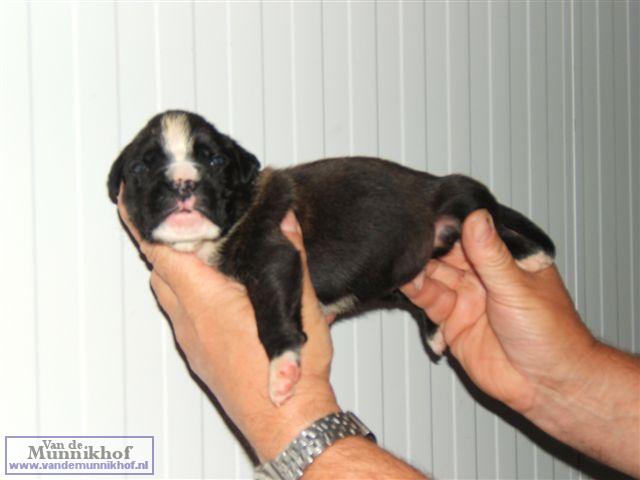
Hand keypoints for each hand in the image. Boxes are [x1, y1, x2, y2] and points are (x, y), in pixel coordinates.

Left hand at [117, 186, 338, 460]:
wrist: (290, 422)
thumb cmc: (291, 375)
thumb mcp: (299, 304)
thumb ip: (290, 255)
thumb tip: (282, 219)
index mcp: (207, 301)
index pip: (162, 251)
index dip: (143, 223)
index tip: (130, 200)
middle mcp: (191, 322)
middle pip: (161, 272)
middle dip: (166, 243)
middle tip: (184, 221)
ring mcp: (193, 343)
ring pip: (171, 295)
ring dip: (178, 271)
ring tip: (206, 253)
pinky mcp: (201, 358)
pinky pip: (183, 317)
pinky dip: (190, 296)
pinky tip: (223, 295)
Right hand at [401, 209, 595, 412]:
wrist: (547, 385)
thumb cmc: (552, 335)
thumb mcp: (518, 288)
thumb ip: (491, 255)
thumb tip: (476, 217)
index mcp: (506, 259)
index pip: (472, 233)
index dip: (450, 226)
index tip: (430, 220)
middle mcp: (484, 275)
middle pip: (447, 253)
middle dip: (428, 247)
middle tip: (410, 241)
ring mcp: (467, 298)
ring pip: (435, 275)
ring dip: (419, 269)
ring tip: (405, 264)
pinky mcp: (452, 322)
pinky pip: (429, 301)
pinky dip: (416, 291)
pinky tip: (409, 283)